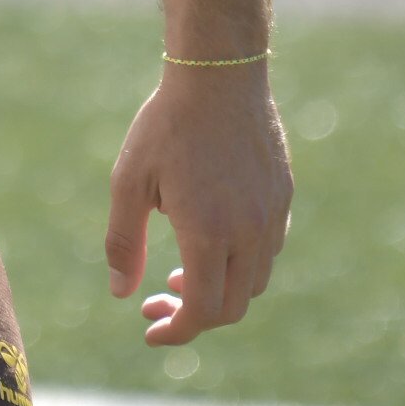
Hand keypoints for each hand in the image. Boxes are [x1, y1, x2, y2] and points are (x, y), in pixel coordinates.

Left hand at [105, 59, 291, 345]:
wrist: (219, 74)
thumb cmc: (166, 125)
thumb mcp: (129, 181)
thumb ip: (123, 242)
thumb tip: (121, 293)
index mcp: (208, 233)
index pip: (203, 311)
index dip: (176, 331)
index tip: (150, 329)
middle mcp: (249, 232)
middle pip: (232, 306)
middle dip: (195, 316)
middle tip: (160, 300)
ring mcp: (272, 215)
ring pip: (255, 282)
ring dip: (221, 291)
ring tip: (184, 273)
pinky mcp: (283, 197)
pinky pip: (269, 250)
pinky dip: (242, 264)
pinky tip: (214, 240)